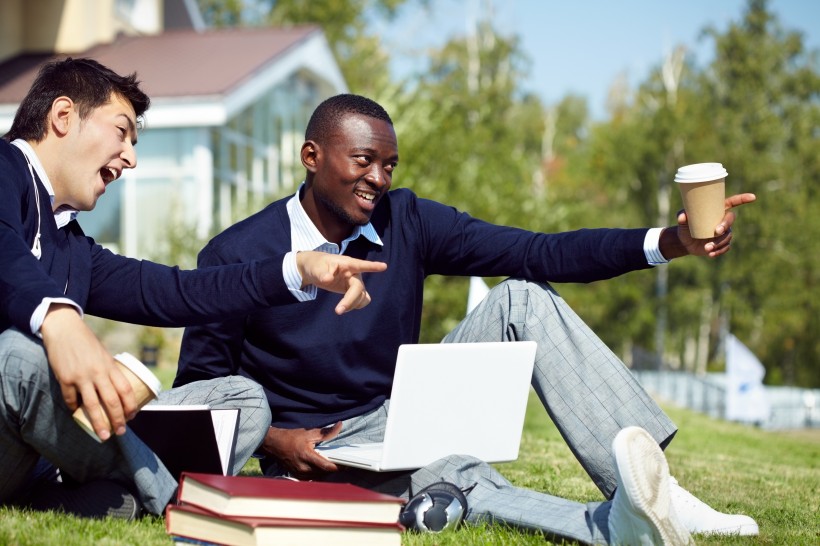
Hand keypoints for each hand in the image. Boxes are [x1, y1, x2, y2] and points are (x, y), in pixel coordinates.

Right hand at [40, 304, 136, 440]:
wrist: (65, 329)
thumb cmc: (87, 342)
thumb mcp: (103, 354)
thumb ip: (109, 370)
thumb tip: (115, 389)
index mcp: (110, 366)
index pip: (125, 390)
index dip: (131, 405)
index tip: (132, 416)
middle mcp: (97, 373)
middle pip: (112, 401)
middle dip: (118, 419)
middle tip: (121, 431)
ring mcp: (80, 377)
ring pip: (92, 406)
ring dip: (99, 423)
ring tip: (103, 435)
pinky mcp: (65, 379)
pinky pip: (71, 399)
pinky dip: (75, 409)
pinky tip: (78, 415)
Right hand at [260, 422, 341, 478]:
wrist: (273, 444)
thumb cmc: (290, 438)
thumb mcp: (309, 433)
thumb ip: (326, 432)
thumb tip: (339, 426)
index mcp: (306, 456)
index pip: (327, 466)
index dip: (339, 466)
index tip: (348, 464)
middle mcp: (303, 468)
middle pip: (325, 473)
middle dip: (334, 468)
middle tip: (342, 462)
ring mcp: (299, 474)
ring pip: (319, 477)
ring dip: (327, 471)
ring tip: (332, 463)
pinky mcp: (297, 476)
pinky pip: (312, 478)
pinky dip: (319, 473)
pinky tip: (321, 467)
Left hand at [296, 252, 386, 314]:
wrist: (315, 270)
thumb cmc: (317, 265)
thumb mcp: (316, 268)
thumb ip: (322, 273)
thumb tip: (327, 279)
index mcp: (346, 264)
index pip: (360, 265)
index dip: (372, 266)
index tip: (384, 266)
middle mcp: (354, 273)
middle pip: (359, 288)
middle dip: (350, 300)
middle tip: (338, 311)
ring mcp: (355, 282)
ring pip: (362, 296)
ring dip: (353, 304)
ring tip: (339, 310)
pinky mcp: (353, 290)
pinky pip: (362, 299)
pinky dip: (356, 305)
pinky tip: (345, 307)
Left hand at [660, 193, 756, 259]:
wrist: (684, 242)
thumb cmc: (685, 226)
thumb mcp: (682, 221)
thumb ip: (682, 216)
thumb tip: (682, 216)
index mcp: (716, 210)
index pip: (732, 202)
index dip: (743, 199)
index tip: (753, 197)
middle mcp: (722, 220)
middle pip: (730, 220)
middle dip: (725, 226)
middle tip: (716, 232)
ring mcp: (723, 233)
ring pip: (727, 236)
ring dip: (719, 242)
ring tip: (707, 248)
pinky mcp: (722, 244)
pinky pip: (725, 247)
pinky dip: (719, 251)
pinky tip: (710, 254)